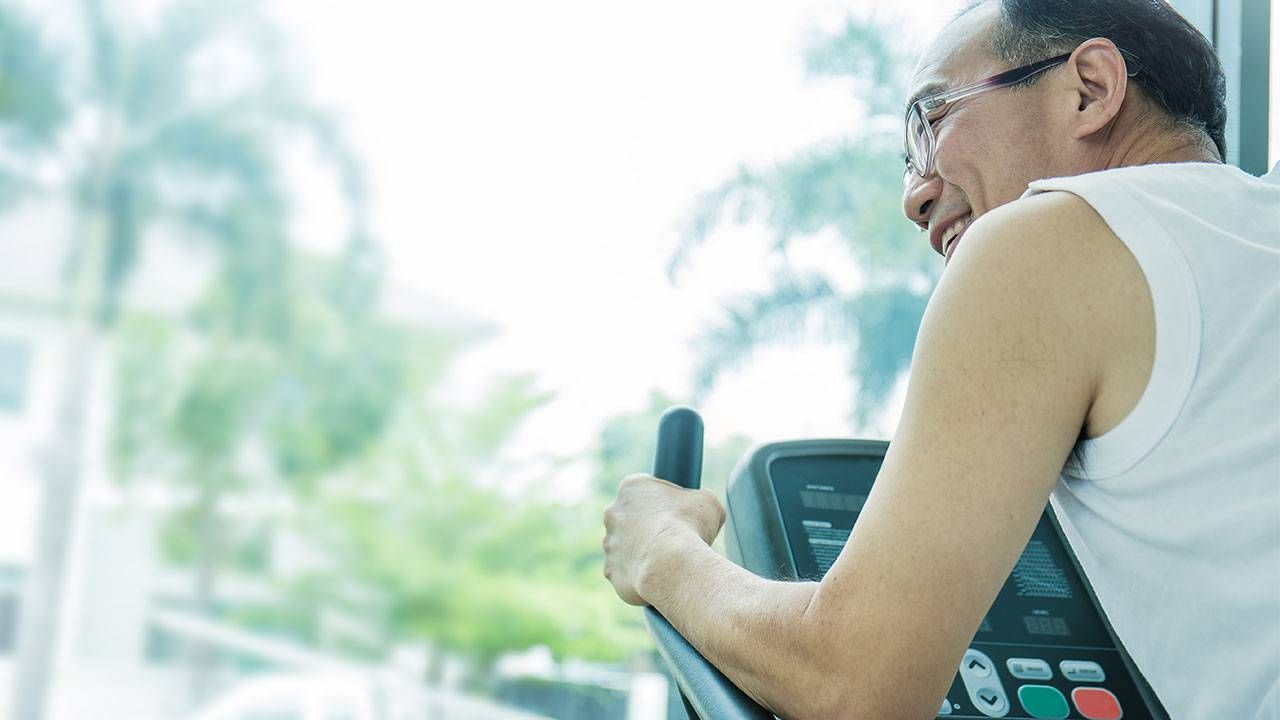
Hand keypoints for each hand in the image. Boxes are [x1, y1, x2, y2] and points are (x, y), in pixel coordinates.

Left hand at [602, 473, 725, 605]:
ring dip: (644, 552)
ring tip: (670, 562)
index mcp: (632, 487)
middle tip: (675, 539)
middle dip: (651, 527)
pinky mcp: (610, 570)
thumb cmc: (689, 527)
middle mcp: (613, 512)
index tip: (680, 514)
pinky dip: (641, 575)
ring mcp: (609, 543)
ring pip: (628, 547)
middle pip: (634, 518)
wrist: (671, 563)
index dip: (666, 501)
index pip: (646, 489)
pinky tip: (660, 577)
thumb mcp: (708, 502)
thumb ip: (699, 500)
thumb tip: (701, 511)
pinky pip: (627, 573)